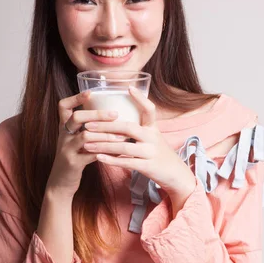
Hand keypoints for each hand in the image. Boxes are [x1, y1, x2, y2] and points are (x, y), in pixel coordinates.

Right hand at [47, 90, 126, 196]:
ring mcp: (67, 149)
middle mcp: (63, 136)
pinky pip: (91, 154)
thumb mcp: (75, 141)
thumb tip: (112, 117)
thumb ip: (87, 129)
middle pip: (77, 117)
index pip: (63, 106)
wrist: (60, 183)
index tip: (90, 92)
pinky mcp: (73, 163)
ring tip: (121, 135)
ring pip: (85, 136)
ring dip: (105, 134)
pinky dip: (106, 152)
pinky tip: (119, 151)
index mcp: (64, 128)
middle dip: (97, 114)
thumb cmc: (73, 158)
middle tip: (115, 114)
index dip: (75, 98)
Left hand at [82, 86, 196, 197]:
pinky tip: (98, 158)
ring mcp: (151, 153)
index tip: (128, 88)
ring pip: (124, 147)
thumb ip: (139, 129)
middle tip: (88, 124)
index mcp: (153, 128)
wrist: (176, 174)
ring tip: (87, 143)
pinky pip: (127, 163)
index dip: (140, 98)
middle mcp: (153, 138)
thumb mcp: (153, 138)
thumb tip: (117, 120)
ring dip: (104, 145)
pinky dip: (111, 160)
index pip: (149, 110)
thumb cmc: (159, 154)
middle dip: (106, 126)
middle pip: (128, 128)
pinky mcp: (148, 167)